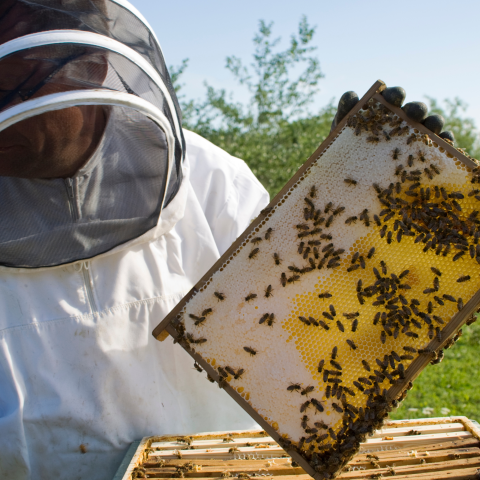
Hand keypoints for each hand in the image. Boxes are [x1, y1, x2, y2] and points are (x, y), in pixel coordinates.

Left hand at [331, 86, 454, 143]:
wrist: (348, 172)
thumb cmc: (345, 147)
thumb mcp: (342, 130)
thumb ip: (345, 111)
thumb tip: (352, 95)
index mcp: (385, 109)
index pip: (393, 96)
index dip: (395, 95)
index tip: (393, 98)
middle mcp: (404, 119)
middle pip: (416, 109)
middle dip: (416, 109)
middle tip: (413, 113)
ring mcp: (416, 136)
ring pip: (431, 124)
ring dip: (434, 122)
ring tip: (431, 127)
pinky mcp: (424, 153)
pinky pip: (439, 145)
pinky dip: (444, 141)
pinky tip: (444, 142)